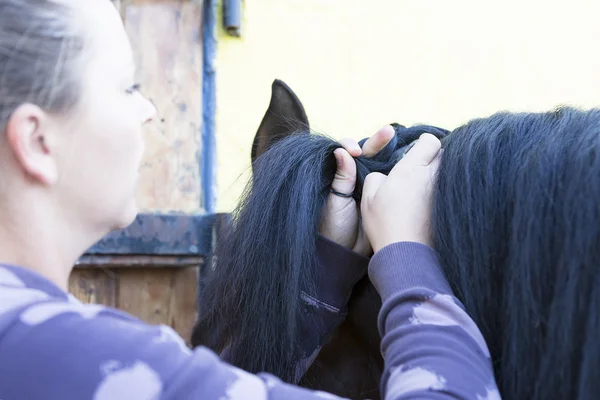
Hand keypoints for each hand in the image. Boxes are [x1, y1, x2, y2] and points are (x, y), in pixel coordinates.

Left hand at [319, 125, 394, 256]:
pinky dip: (399, 168)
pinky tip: (409, 159)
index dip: (353, 147)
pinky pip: (391, 178)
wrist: (347, 253)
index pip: (346, 153)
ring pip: (382, 162)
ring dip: (390, 150)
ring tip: (397, 138)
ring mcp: (371, 185)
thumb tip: (343, 151)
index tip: (357, 151)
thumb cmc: (334, 227)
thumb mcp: (336, 202)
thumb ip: (341, 178)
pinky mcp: (384, 195)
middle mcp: (355, 177)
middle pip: (367, 153)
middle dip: (377, 141)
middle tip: (389, 132)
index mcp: (339, 176)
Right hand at [361, 133, 441, 252]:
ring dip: (440, 173)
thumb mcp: (369, 196)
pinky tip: (432, 201)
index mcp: (411, 169)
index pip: (431, 141)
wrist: (405, 253)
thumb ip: (376, 176)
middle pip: (445, 153)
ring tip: (427, 185)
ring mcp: (443, 191)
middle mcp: (432, 176)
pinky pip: (452, 188)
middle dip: (434, 156)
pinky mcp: (450, 206)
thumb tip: (385, 174)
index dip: (423, 143)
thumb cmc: (384, 224)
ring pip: (449, 170)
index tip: (415, 152)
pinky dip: (445, 190)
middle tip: (421, 168)